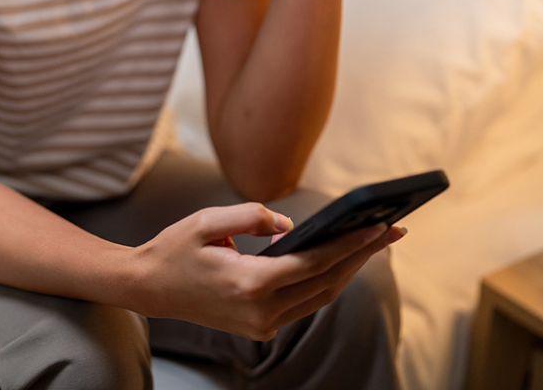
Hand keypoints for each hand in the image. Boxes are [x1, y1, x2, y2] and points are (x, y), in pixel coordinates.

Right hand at [128, 202, 403, 339]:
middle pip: (327, 281)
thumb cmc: (175, 249)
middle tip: (393, 229)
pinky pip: (305, 303)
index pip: (315, 262)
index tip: (380, 226)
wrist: (148, 289)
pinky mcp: (260, 327)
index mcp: (249, 283)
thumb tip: (291, 225)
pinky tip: (342, 259)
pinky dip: (327, 280)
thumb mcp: (207, 220)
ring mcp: (262, 324)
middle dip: (362, 254)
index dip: (351, 244)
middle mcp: (260, 310)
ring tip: (375, 241)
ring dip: (350, 268)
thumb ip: (253, 215)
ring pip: (320, 295)